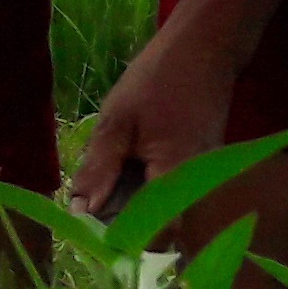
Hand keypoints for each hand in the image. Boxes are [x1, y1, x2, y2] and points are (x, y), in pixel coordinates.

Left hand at [71, 25, 243, 227]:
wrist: (207, 48)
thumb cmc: (160, 79)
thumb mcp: (117, 120)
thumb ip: (100, 168)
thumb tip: (80, 212)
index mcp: (176, 174)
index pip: (157, 232)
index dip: (124, 240)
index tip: (92, 235)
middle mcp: (198, 184)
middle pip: (160, 224)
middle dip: (122, 223)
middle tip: (89, 207)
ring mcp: (203, 177)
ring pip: (163, 208)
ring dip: (131, 205)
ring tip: (103, 187)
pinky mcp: (202, 168)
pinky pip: (170, 191)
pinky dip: (144, 189)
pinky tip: (126, 171)